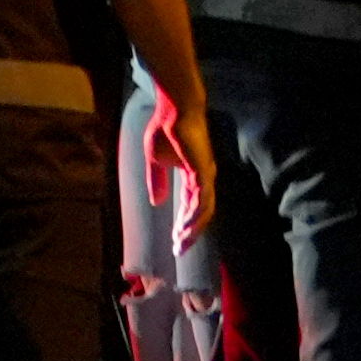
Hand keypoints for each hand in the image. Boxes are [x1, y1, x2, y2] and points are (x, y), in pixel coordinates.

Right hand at [148, 92, 217, 237]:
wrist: (173, 111)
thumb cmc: (164, 130)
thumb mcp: (154, 160)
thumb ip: (156, 181)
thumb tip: (157, 203)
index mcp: (192, 176)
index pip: (191, 206)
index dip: (183, 224)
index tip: (174, 240)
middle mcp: (203, 179)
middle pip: (200, 213)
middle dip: (190, 232)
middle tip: (179, 249)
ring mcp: (206, 176)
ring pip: (204, 210)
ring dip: (193, 228)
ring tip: (181, 241)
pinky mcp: (204, 171)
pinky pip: (203, 200)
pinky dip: (196, 215)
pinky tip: (186, 226)